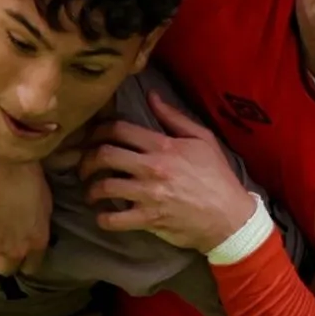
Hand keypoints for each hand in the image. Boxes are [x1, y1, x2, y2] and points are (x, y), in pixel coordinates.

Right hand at [0, 156, 51, 276]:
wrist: (1, 164)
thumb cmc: (29, 179)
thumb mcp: (44, 207)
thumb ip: (35, 230)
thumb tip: (28, 235)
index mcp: (35, 244)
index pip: (31, 267)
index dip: (27, 259)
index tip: (24, 249)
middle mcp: (12, 250)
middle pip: (6, 269)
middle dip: (7, 259)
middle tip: (5, 240)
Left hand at [83, 94, 258, 252]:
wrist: (230, 217)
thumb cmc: (217, 177)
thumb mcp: (202, 139)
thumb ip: (174, 117)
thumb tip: (151, 96)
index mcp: (163, 146)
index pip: (119, 130)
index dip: (98, 131)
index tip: (91, 138)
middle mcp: (152, 168)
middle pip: (105, 155)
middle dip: (87, 159)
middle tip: (84, 167)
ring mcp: (149, 195)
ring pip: (105, 187)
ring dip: (91, 190)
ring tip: (91, 192)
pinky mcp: (149, 220)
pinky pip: (114, 219)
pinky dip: (102, 218)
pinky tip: (102, 216)